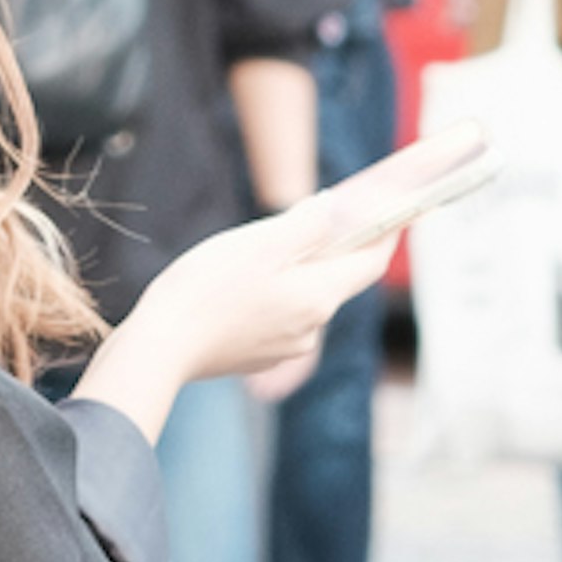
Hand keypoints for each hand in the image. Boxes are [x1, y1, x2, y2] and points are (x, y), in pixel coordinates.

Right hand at [76, 131, 491, 442]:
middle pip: (339, 278)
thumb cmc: (206, 289)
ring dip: (302, 269)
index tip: (402, 205)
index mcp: (318, 297)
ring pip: (308, 297)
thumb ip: (307, 224)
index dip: (390, 230)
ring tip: (270, 246)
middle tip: (329, 214)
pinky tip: (245, 281)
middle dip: (339, 246)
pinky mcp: (259, 356)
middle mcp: (311, 328)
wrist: (160, 347)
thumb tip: (335, 210)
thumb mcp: (260, 242)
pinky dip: (278, 293)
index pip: (371, 260)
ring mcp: (285, 347)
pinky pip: (282, 315)